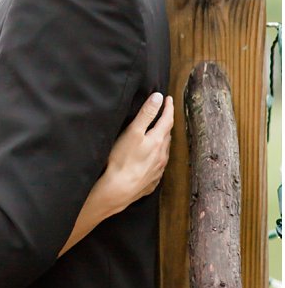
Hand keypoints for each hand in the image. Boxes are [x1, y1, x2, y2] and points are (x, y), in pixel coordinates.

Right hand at [97, 92, 173, 212]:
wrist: (119, 189)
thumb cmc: (122, 160)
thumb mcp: (133, 132)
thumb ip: (146, 114)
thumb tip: (158, 97)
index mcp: (158, 140)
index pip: (167, 120)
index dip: (169, 108)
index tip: (169, 99)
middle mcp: (161, 155)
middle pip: (167, 135)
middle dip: (166, 124)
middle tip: (164, 116)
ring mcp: (158, 169)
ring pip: (164, 151)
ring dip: (163, 142)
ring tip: (159, 136)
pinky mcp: (151, 181)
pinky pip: (158, 166)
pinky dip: (157, 159)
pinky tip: (151, 160)